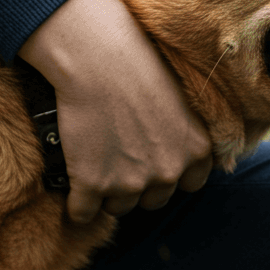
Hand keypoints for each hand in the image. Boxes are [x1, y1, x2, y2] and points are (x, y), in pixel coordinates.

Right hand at [18, 0, 212, 222]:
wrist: (97, 57)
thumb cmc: (139, 63)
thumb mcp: (183, 97)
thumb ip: (187, 131)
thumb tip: (177, 147)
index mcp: (196, 151)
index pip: (189, 185)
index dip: (168, 173)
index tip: (152, 160)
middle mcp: (168, 172)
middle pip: (153, 199)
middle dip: (138, 183)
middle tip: (119, 156)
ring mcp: (130, 182)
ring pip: (118, 207)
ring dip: (107, 192)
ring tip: (95, 163)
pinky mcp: (92, 184)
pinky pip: (82, 213)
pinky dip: (76, 204)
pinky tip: (73, 189)